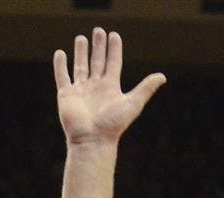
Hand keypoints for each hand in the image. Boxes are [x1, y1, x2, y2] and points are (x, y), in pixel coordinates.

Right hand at [53, 27, 165, 145]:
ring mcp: (80, 90)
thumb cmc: (113, 125)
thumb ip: (146, 88)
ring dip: (81, 53)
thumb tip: (163, 76)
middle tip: (98, 30)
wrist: (92, 140)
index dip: (114, 49)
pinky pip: (62, 76)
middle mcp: (95, 87)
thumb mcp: (133, 103)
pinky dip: (60, 65)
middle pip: (97, 62)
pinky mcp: (66, 95)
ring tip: (81, 38)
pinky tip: (60, 53)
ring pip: (80, 66)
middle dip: (98, 46)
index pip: (113, 63)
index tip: (114, 35)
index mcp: (110, 87)